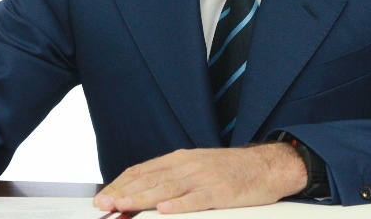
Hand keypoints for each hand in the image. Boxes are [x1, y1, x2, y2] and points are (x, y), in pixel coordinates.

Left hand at [93, 143, 306, 213]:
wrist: (266, 165)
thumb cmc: (230, 170)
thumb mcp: (196, 167)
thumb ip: (171, 178)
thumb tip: (143, 191)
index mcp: (180, 159)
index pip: (142, 170)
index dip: (121, 184)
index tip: (104, 197)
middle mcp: (188, 166)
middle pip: (150, 179)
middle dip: (124, 192)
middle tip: (104, 204)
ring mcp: (204, 178)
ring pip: (168, 188)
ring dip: (143, 198)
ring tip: (124, 205)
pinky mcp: (221, 192)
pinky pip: (197, 200)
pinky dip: (180, 205)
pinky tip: (165, 210)